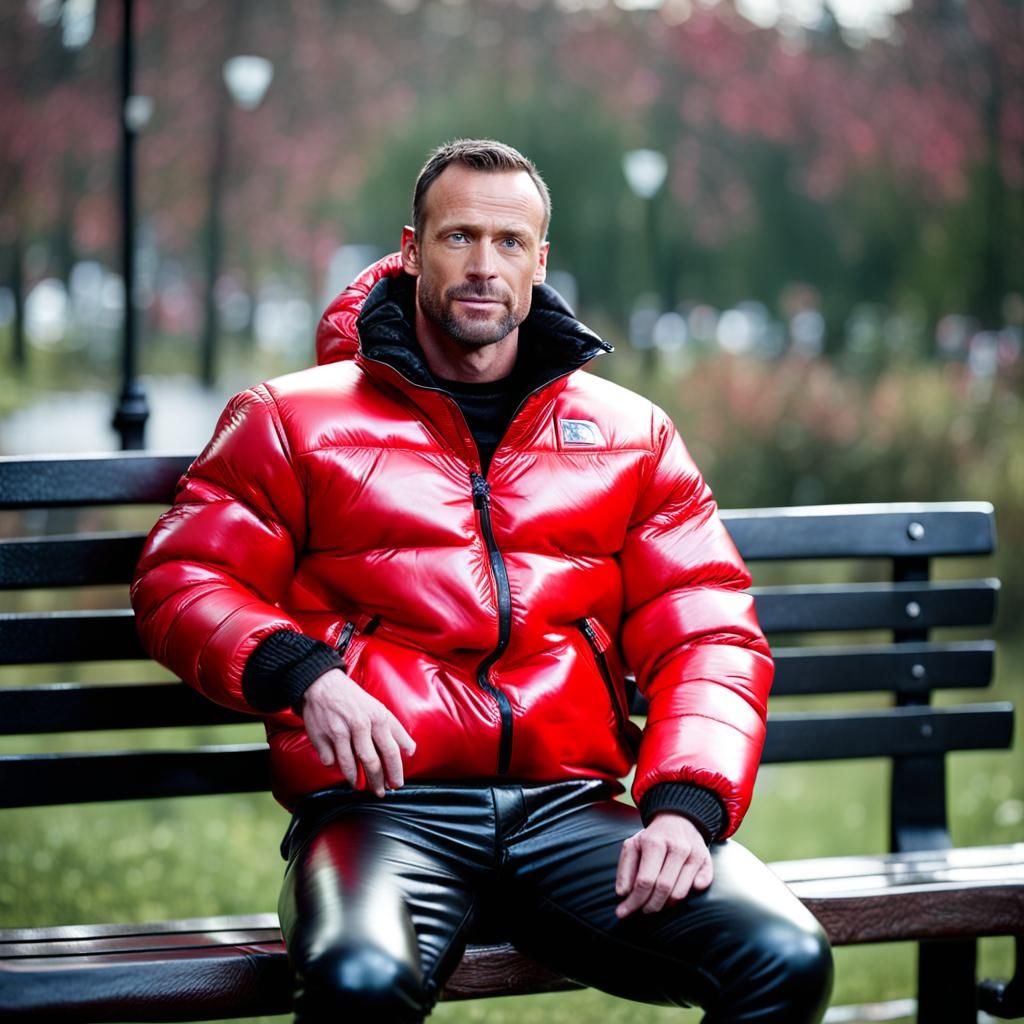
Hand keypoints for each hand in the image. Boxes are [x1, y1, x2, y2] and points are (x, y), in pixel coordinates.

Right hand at [300, 668, 415, 797]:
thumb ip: (397, 731)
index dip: (395, 771)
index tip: (397, 785)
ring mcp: (338, 731)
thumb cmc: (355, 700)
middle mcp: (359, 725)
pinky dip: (334, 765)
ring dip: (355, 780)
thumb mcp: (380, 709)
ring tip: (359, 786)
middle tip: (380, 792)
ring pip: (348, 765)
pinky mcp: (320, 737)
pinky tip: (338, 765)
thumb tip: (411, 751)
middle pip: (371, 761)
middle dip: (377, 781)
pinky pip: (329, 760)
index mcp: (377, 718)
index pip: (390, 751)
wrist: (323, 684)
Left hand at [615, 813, 713, 917]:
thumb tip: (623, 894)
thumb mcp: (633, 845)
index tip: (622, 912)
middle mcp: (677, 848)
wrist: (678, 818)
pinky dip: (688, 896)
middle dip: (649, 906)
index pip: (645, 881)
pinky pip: (700, 887)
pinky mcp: (706, 860)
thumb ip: (625, 869)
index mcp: (655, 843)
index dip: (634, 901)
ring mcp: (694, 854)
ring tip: (655, 904)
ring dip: (665, 905)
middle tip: (641, 912)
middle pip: (663, 889)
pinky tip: (674, 896)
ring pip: (680, 893)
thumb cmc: (653, 837)